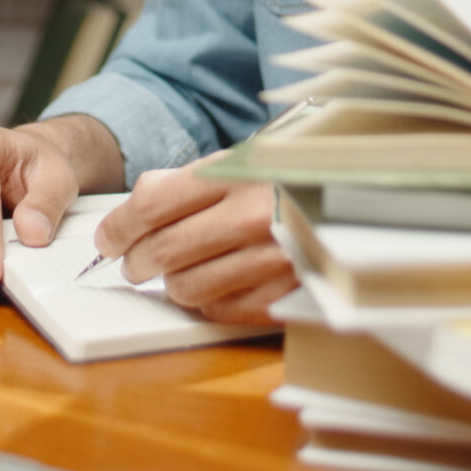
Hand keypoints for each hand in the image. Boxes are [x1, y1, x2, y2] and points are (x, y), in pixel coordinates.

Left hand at [92, 153, 293, 324]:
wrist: (362, 196)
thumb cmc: (292, 176)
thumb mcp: (244, 159)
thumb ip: (190, 179)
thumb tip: (137, 202)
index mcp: (241, 173)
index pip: (153, 204)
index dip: (119, 226)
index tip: (108, 238)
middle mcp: (256, 216)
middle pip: (164, 250)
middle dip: (136, 261)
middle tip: (133, 261)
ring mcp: (274, 258)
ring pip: (187, 288)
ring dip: (171, 283)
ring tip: (178, 271)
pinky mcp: (287, 294)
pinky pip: (221, 311)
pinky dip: (206, 302)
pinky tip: (213, 283)